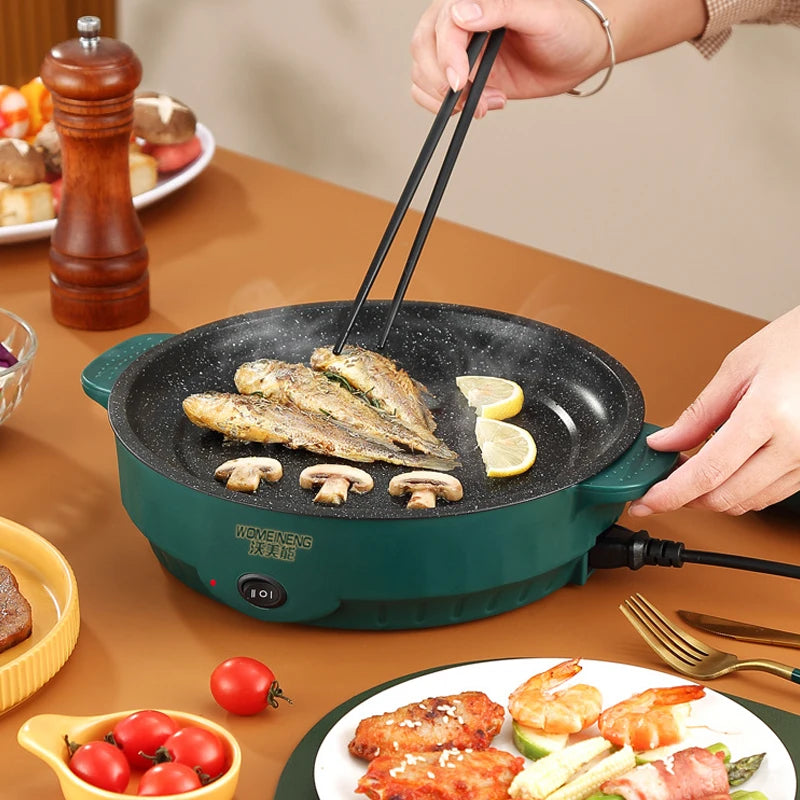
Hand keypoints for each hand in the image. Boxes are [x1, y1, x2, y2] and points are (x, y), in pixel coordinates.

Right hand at [410, 0, 612, 116]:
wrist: (579, 55)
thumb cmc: (568, 28)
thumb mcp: (541, 14)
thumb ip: (501, 8)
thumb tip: (463, 12)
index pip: (443, 24)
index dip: (446, 55)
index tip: (459, 81)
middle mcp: (460, 21)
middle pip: (423, 48)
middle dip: (441, 80)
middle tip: (469, 97)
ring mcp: (459, 51)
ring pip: (422, 73)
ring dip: (447, 98)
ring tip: (486, 102)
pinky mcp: (462, 76)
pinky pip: (429, 92)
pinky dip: (448, 108)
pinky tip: (481, 105)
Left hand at [629, 304, 799, 515]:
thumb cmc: (796, 344)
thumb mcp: (737, 368)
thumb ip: (698, 414)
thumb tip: (665, 443)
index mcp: (768, 415)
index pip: (707, 472)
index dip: (671, 494)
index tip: (646, 501)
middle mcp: (794, 445)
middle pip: (726, 496)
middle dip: (687, 498)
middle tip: (662, 483)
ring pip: (748, 502)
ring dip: (714, 496)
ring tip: (691, 471)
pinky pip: (770, 494)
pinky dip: (740, 490)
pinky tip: (724, 472)